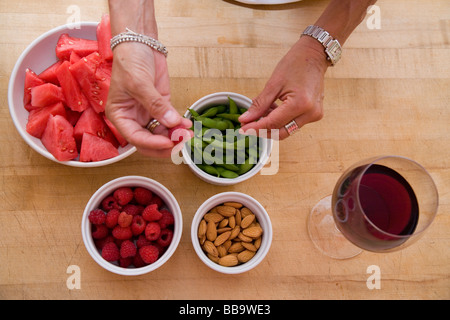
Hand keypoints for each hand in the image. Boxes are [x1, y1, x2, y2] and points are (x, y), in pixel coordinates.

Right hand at [105, 42, 191, 157]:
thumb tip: (171, 122)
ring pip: (162, 135)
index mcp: (120, 116)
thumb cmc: (130, 62)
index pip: (135, 138)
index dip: (152, 144)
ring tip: (188, 134)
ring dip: (175, 136)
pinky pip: (170, 122)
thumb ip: (155, 104)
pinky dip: (179, 126)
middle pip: (149, 142)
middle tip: (181, 144)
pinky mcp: (161, 107)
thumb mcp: (139, 83)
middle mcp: (133, 119)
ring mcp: (148, 114)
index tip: (168, 143)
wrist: (140, 44)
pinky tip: (187, 125)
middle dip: (166, 145)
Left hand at [239, 36, 328, 139]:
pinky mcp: (314, 114)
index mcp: (300, 104)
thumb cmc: (295, 64)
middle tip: (247, 126)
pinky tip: (271, 111)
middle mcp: (310, 113)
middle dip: (262, 131)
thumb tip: (245, 119)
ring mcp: (314, 115)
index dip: (255, 128)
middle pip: (280, 132)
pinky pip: (293, 124)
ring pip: (287, 130)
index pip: (273, 124)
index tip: (242, 129)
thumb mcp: (274, 83)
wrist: (314, 55)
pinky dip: (280, 121)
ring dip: (271, 126)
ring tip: (260, 114)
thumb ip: (259, 104)